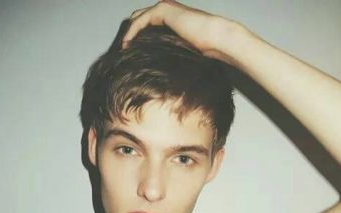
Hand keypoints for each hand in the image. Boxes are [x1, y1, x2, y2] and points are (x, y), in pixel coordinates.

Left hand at [122, 0, 250, 65]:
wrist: (217, 40)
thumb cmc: (207, 50)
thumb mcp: (183, 54)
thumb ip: (172, 56)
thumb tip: (164, 76)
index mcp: (172, 20)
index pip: (148, 26)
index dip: (137, 38)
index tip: (130, 55)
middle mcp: (167, 11)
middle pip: (140, 20)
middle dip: (130, 35)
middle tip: (123, 52)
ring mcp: (165, 8)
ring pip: (137, 18)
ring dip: (128, 34)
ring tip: (123, 50)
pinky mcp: (164, 10)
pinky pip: (140, 20)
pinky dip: (132, 32)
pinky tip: (127, 45)